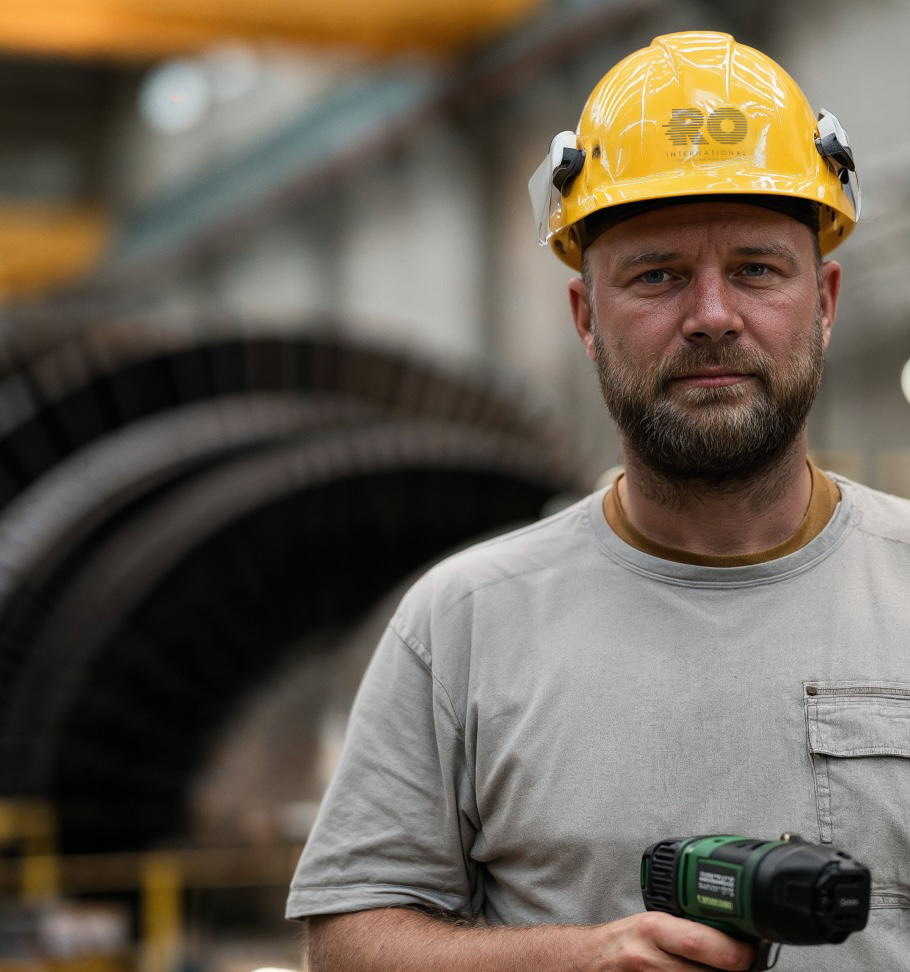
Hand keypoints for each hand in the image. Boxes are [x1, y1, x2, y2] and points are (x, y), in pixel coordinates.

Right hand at [593, 912, 755, 970]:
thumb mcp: (652, 924)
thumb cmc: (622, 942)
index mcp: (653, 930)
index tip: (751, 948)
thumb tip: (733, 932)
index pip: (702, 942)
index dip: (737, 951)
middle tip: (744, 962)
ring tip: (719, 966)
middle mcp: (650, 959)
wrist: (587, 962)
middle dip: (735, 969)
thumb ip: (687, 927)